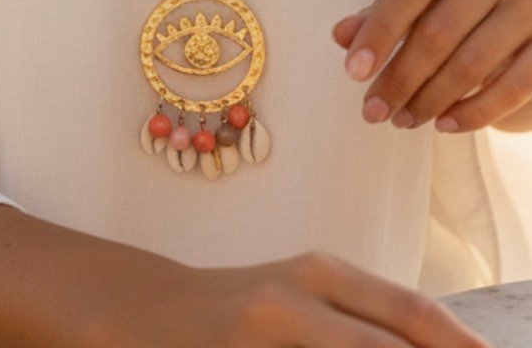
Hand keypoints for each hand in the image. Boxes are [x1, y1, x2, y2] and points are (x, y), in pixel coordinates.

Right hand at [108, 247, 490, 347]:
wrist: (151, 311)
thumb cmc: (243, 314)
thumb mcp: (303, 300)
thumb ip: (359, 321)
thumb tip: (433, 343)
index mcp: (325, 272)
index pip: (412, 312)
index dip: (459, 343)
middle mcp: (301, 291)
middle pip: (390, 341)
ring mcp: (267, 323)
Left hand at [331, 0, 531, 132]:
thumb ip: (381, 11)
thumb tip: (341, 36)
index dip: (378, 32)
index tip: (353, 73)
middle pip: (439, 28)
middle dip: (400, 77)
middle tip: (373, 111)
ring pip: (473, 62)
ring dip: (431, 99)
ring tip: (402, 120)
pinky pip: (513, 86)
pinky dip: (475, 112)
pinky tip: (444, 124)